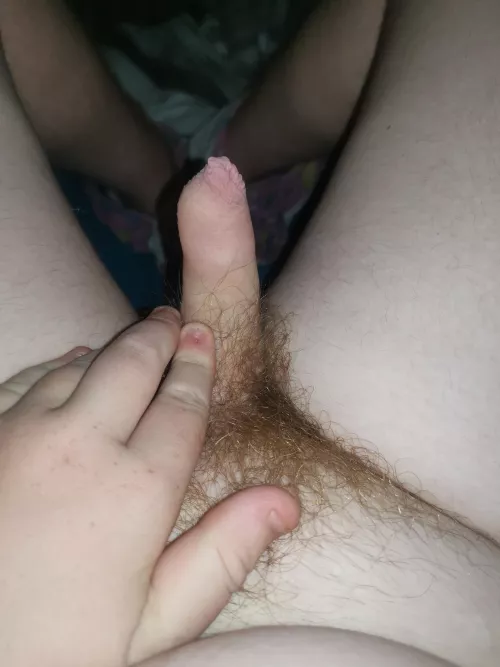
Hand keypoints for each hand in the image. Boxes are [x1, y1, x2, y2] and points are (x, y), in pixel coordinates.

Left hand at [0, 308, 298, 666]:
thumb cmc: (62, 648)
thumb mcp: (156, 624)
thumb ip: (223, 555)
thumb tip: (287, 500)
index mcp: (138, 489)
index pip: (182, 407)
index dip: (197, 368)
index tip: (206, 338)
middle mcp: (81, 446)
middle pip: (132, 366)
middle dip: (160, 337)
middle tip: (175, 318)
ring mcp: (23, 436)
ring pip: (80, 365)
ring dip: (115, 347)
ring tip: (137, 336)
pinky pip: (30, 379)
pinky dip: (61, 364)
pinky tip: (74, 362)